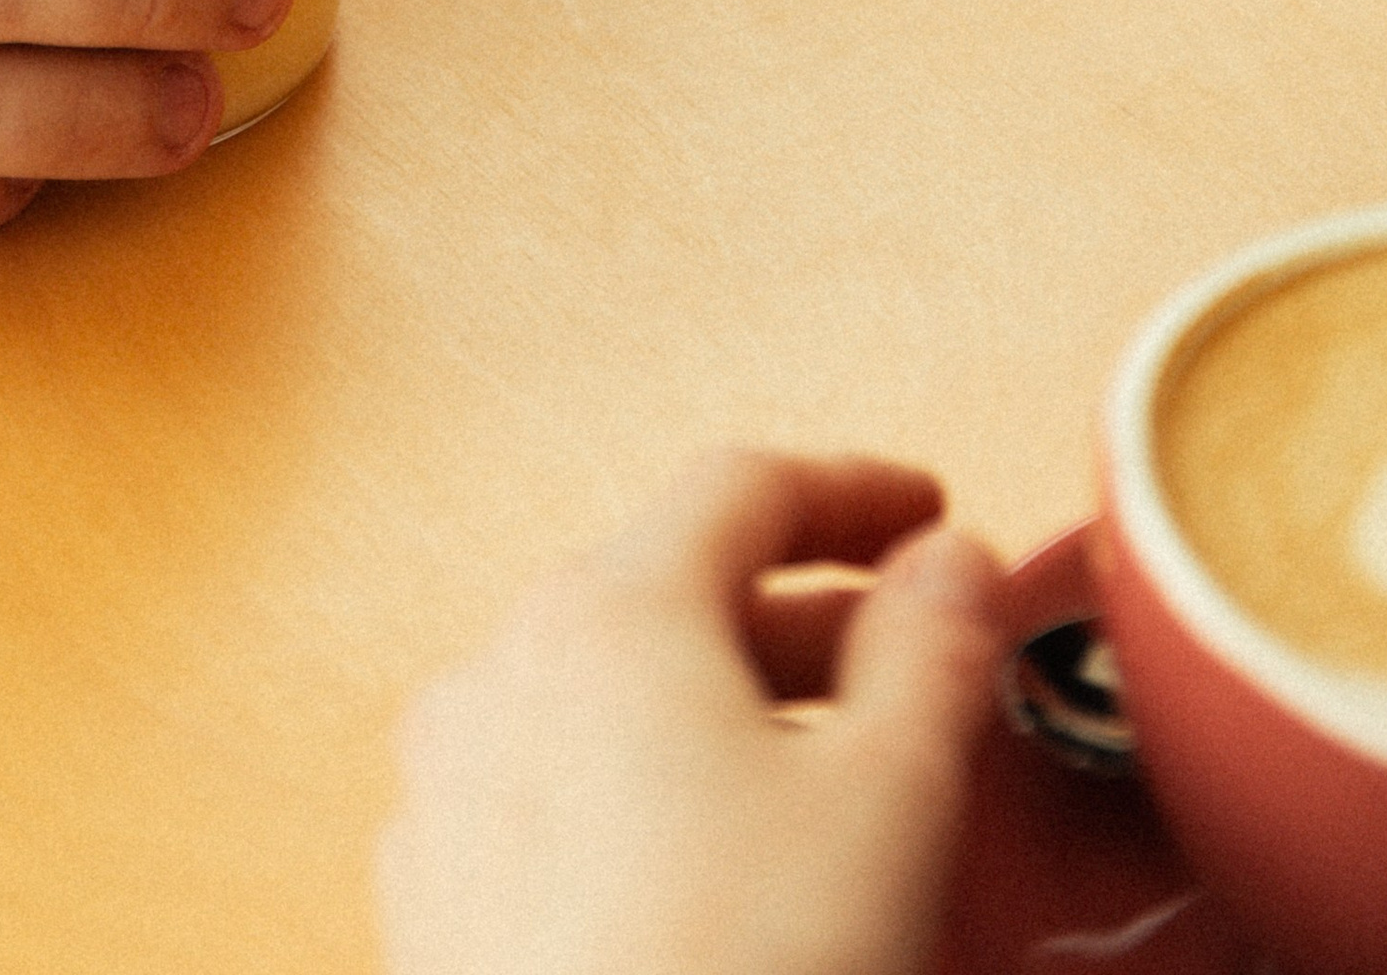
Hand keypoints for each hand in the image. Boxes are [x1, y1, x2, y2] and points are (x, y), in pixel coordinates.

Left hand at [379, 450, 1000, 974]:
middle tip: (900, 656)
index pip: (743, 484)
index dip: (857, 490)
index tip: (922, 516)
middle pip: (666, 586)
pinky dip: (646, 798)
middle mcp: (501, 675)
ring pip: (604, 697)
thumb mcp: (892, 799)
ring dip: (720, 712)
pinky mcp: (436, 902)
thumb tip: (950, 567)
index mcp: (607, 614)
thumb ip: (933, 649)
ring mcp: (449, 793)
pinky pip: (553, 795)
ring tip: (822, 786)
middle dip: (798, 616)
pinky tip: (719, 884)